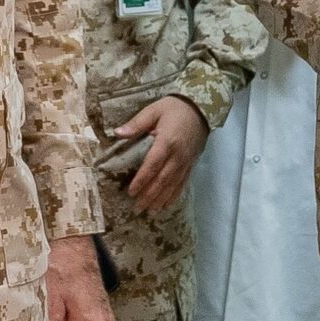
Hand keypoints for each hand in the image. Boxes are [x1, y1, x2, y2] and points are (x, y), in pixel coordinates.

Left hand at [117, 96, 206, 212]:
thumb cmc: (174, 108)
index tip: (131, 192)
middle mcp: (178, 155)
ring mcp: (186, 162)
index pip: (153, 165)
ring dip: (160, 199)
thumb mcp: (154, 110)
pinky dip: (174, 195)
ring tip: (149, 211)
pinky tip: (166, 204)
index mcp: (167, 142)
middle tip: (137, 208)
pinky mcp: (191, 164)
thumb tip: (118, 133)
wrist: (201, 109)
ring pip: (173, 185)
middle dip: (149, 196)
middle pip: (162, 180)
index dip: (142, 180)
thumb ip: (137, 123)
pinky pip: (182, 183)